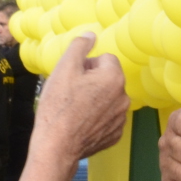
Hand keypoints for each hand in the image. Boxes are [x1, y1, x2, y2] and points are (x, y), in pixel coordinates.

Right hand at [31, 34, 127, 159]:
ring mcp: (120, 119)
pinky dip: (96, 117)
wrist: (57, 146)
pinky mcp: (114, 135)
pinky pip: (107, 118)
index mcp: (114, 78)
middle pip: (107, 78)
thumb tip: (91, 34)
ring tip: (74, 109)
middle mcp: (124, 98)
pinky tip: (80, 123)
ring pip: (107, 98)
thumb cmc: (58, 106)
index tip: (73, 78)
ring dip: (94, 99)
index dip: (86, 65)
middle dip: (91, 81)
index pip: (105, 59)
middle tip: (71, 94)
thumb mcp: (64, 68)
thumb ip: (80, 46)